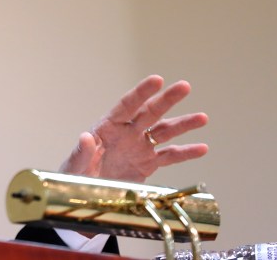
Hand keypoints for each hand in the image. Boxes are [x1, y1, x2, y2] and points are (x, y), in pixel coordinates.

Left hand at [59, 75, 208, 182]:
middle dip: (167, 99)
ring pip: (164, 132)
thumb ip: (81, 153)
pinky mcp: (147, 164)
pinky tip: (201, 148)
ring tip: (202, 118)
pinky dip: (185, 152)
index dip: (141, 93)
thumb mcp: (73, 166)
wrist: (83, 197)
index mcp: (107, 127)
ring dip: (183, 124)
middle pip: (150, 112)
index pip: (126, 106)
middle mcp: (126, 133)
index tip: (157, 80)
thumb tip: (85, 137)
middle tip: (184, 86)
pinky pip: (169, 156)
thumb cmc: (74, 176)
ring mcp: (139, 147)